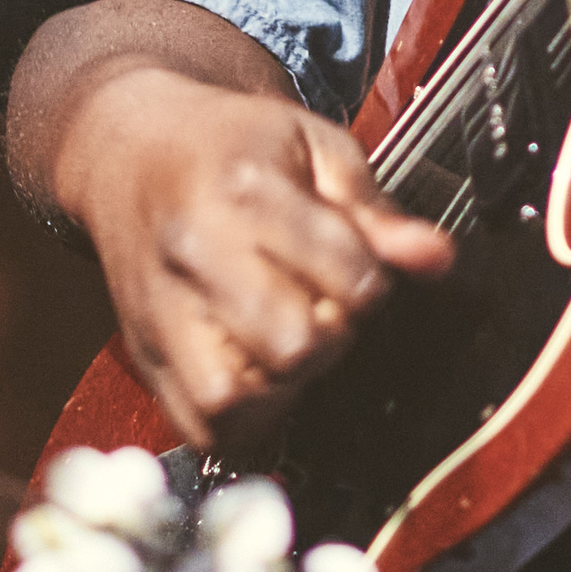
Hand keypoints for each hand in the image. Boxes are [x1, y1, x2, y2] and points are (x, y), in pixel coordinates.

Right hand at [50, 60, 453, 449]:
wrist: (135, 151)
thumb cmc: (229, 146)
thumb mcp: (314, 144)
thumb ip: (376, 208)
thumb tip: (436, 258)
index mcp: (245, 192)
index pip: (346, 276)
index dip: (372, 280)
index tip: (359, 266)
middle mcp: (197, 257)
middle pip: (293, 345)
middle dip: (330, 334)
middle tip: (323, 306)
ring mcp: (162, 315)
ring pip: (235, 399)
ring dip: (283, 384)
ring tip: (290, 342)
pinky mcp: (144, 356)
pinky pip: (199, 427)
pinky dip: (241, 419)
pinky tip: (258, 374)